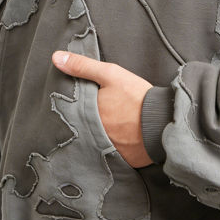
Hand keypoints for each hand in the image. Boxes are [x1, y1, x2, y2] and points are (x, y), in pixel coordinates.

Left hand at [51, 50, 154, 167]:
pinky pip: (110, 155)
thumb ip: (82, 66)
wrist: (163, 121)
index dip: (71, 108)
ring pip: (94, 142)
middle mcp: (92, 136)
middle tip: (91, 116)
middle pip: (81, 129)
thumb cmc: (136, 97)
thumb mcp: (109, 74)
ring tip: (105, 127)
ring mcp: (106, 150)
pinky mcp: (121, 161)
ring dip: (95, 136)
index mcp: (86, 115)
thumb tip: (56, 58)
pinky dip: (111, 148)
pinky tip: (118, 139)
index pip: (70, 113)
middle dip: (83, 123)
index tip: (75, 105)